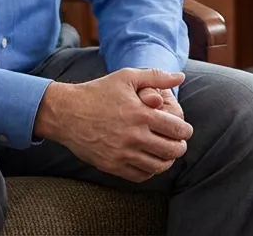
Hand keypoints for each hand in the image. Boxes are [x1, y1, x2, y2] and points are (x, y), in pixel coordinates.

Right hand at [34, 68, 193, 182]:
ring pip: (157, 166)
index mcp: (141, 114)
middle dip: (180, 147)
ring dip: (167, 161)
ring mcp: (122, 153)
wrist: (66, 112)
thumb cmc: (98, 91)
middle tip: (179, 143)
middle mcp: (134, 136)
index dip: (185, 131)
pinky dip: (149, 171)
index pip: (177, 129)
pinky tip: (150, 162)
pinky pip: (139, 175)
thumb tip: (180, 77)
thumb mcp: (127, 77)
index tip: (185, 130)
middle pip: (171, 150)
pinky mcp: (111, 165)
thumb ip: (156, 76)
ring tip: (167, 154)